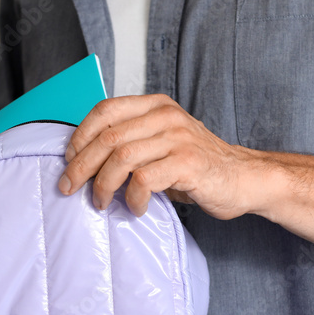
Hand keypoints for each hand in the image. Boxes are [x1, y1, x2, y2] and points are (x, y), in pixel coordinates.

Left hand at [58, 94, 260, 218]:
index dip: (81, 135)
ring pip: (121, 157)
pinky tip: (135, 208)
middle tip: (69, 187)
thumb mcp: (163, 144)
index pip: (105, 110)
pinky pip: (144, 180)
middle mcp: (166, 116)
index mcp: (156, 106)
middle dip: (81, 165)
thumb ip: (133, 143)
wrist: (244, 179)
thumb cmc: (199, 167)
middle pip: (108, 137)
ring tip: (100, 202)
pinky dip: (132, 198)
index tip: (69, 159)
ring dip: (103, 185)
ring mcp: (177, 138)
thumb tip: (87, 160)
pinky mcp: (187, 163)